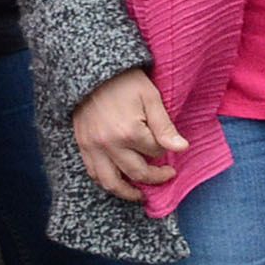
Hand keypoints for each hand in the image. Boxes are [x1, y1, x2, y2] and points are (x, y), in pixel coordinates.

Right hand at [72, 68, 187, 201]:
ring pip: (111, 183)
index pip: (155, 152)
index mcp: (129, 132)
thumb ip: (165, 127)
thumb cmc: (125, 81)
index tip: (167, 144)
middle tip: (167, 174)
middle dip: (156, 177)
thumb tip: (182, 148)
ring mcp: (93, 147)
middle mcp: (109, 145)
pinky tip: (118, 182)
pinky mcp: (82, 145)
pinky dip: (106, 182)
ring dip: (128, 193)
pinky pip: (93, 173)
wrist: (93, 70)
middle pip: (137, 173)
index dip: (165, 149)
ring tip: (141, 194)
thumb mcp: (150, 97)